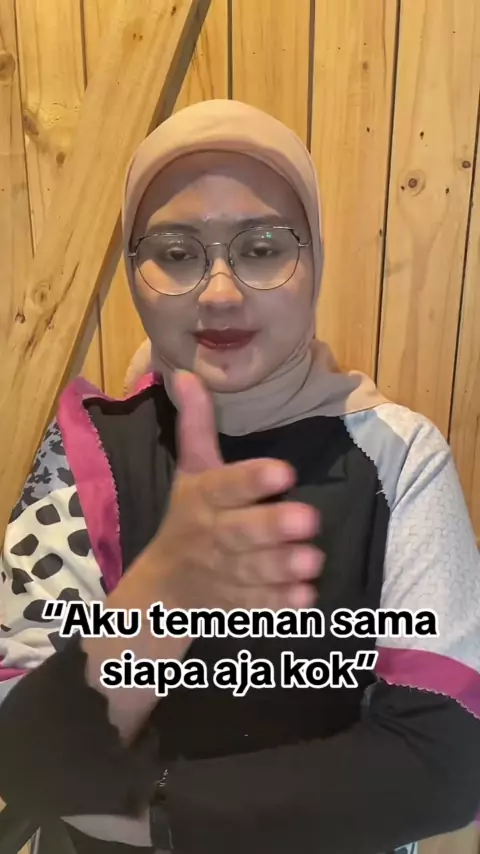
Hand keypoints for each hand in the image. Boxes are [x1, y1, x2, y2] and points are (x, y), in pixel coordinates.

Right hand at [149, 371, 322, 611]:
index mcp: (202, 498)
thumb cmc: (187, 517)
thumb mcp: (190, 471)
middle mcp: (211, 535)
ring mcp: (223, 573)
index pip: (224, 485)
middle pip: (239, 532)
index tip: (285, 471)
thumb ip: (196, 425)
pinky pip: (257, 606)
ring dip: (282, 566)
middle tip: (308, 519)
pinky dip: (280, 604)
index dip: (252, 479)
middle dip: (272, 527)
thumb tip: (187, 373)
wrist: (163, 589)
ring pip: (252, 571)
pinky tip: (305, 598)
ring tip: (312, 560)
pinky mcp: (235, 603)